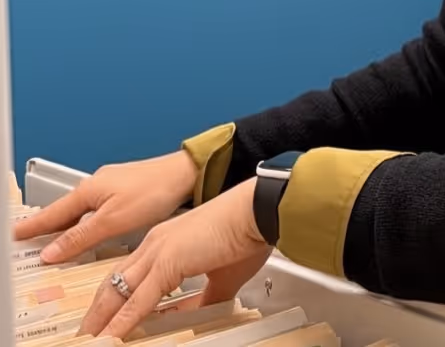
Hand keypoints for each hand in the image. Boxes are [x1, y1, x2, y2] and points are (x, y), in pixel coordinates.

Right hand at [14, 151, 197, 262]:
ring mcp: (113, 184)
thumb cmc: (155, 191)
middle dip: (47, 224)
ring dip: (67, 223)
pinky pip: (97, 206)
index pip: (53, 213)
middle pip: (65, 209)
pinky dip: (86, 219)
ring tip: (55, 237)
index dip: (34, 226)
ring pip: (82, 208)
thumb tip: (52, 251)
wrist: (186, 174)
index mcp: (89, 189)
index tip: (15, 233)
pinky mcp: (127, 188)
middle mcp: (99, 183)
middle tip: (29, 236)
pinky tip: (90, 227)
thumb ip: (81, 237)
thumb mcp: (113, 221)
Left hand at [79, 179, 270, 339]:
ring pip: (117, 291)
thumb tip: (198, 315)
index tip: (107, 319)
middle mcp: (156, 243)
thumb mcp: (223, 276)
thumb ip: (205, 298)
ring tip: (88, 340)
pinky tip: (109, 339)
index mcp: (167, 241)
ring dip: (100, 319)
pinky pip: (137, 301)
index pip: (130, 274)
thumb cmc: (248, 233)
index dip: (115, 299)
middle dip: (97, 312)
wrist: (258, 210)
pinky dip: (120, 324)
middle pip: (114, 282)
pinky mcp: (167, 263)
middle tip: (86, 334)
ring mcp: (159, 251)